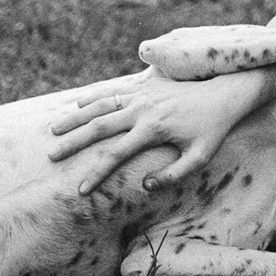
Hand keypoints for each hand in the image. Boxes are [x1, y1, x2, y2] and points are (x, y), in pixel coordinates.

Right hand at [46, 67, 275, 194]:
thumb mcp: (200, 157)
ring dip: (75, 117)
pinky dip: (91, 97)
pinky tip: (75, 104)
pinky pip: (111, 91)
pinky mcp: (143, 86)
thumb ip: (173, 175)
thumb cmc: (213, 128)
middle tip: (51, 156)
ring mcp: (140, 95)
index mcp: (154, 128)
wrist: (224, 90)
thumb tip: (145, 186)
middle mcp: (142, 109)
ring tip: (53, 129)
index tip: (80, 190)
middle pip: (99, 126)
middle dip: (73, 142)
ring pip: (100, 105)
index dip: (96, 173)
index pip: (117, 155)